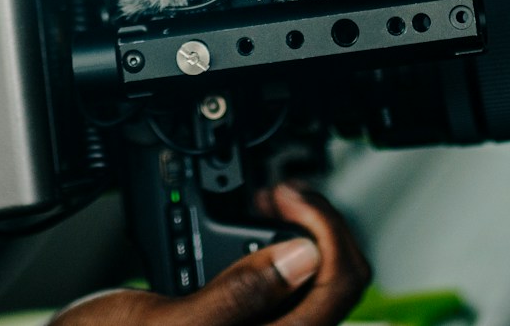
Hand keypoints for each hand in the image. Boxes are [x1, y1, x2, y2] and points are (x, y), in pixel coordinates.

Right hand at [48, 184, 370, 325]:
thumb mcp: (169, 323)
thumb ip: (240, 295)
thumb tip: (305, 256)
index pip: (340, 282)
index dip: (325, 227)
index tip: (286, 197)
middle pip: (337, 278)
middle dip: (314, 224)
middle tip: (276, 195)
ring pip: (313, 280)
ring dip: (296, 233)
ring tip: (261, 206)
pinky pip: (283, 287)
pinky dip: (274, 251)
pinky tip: (241, 235)